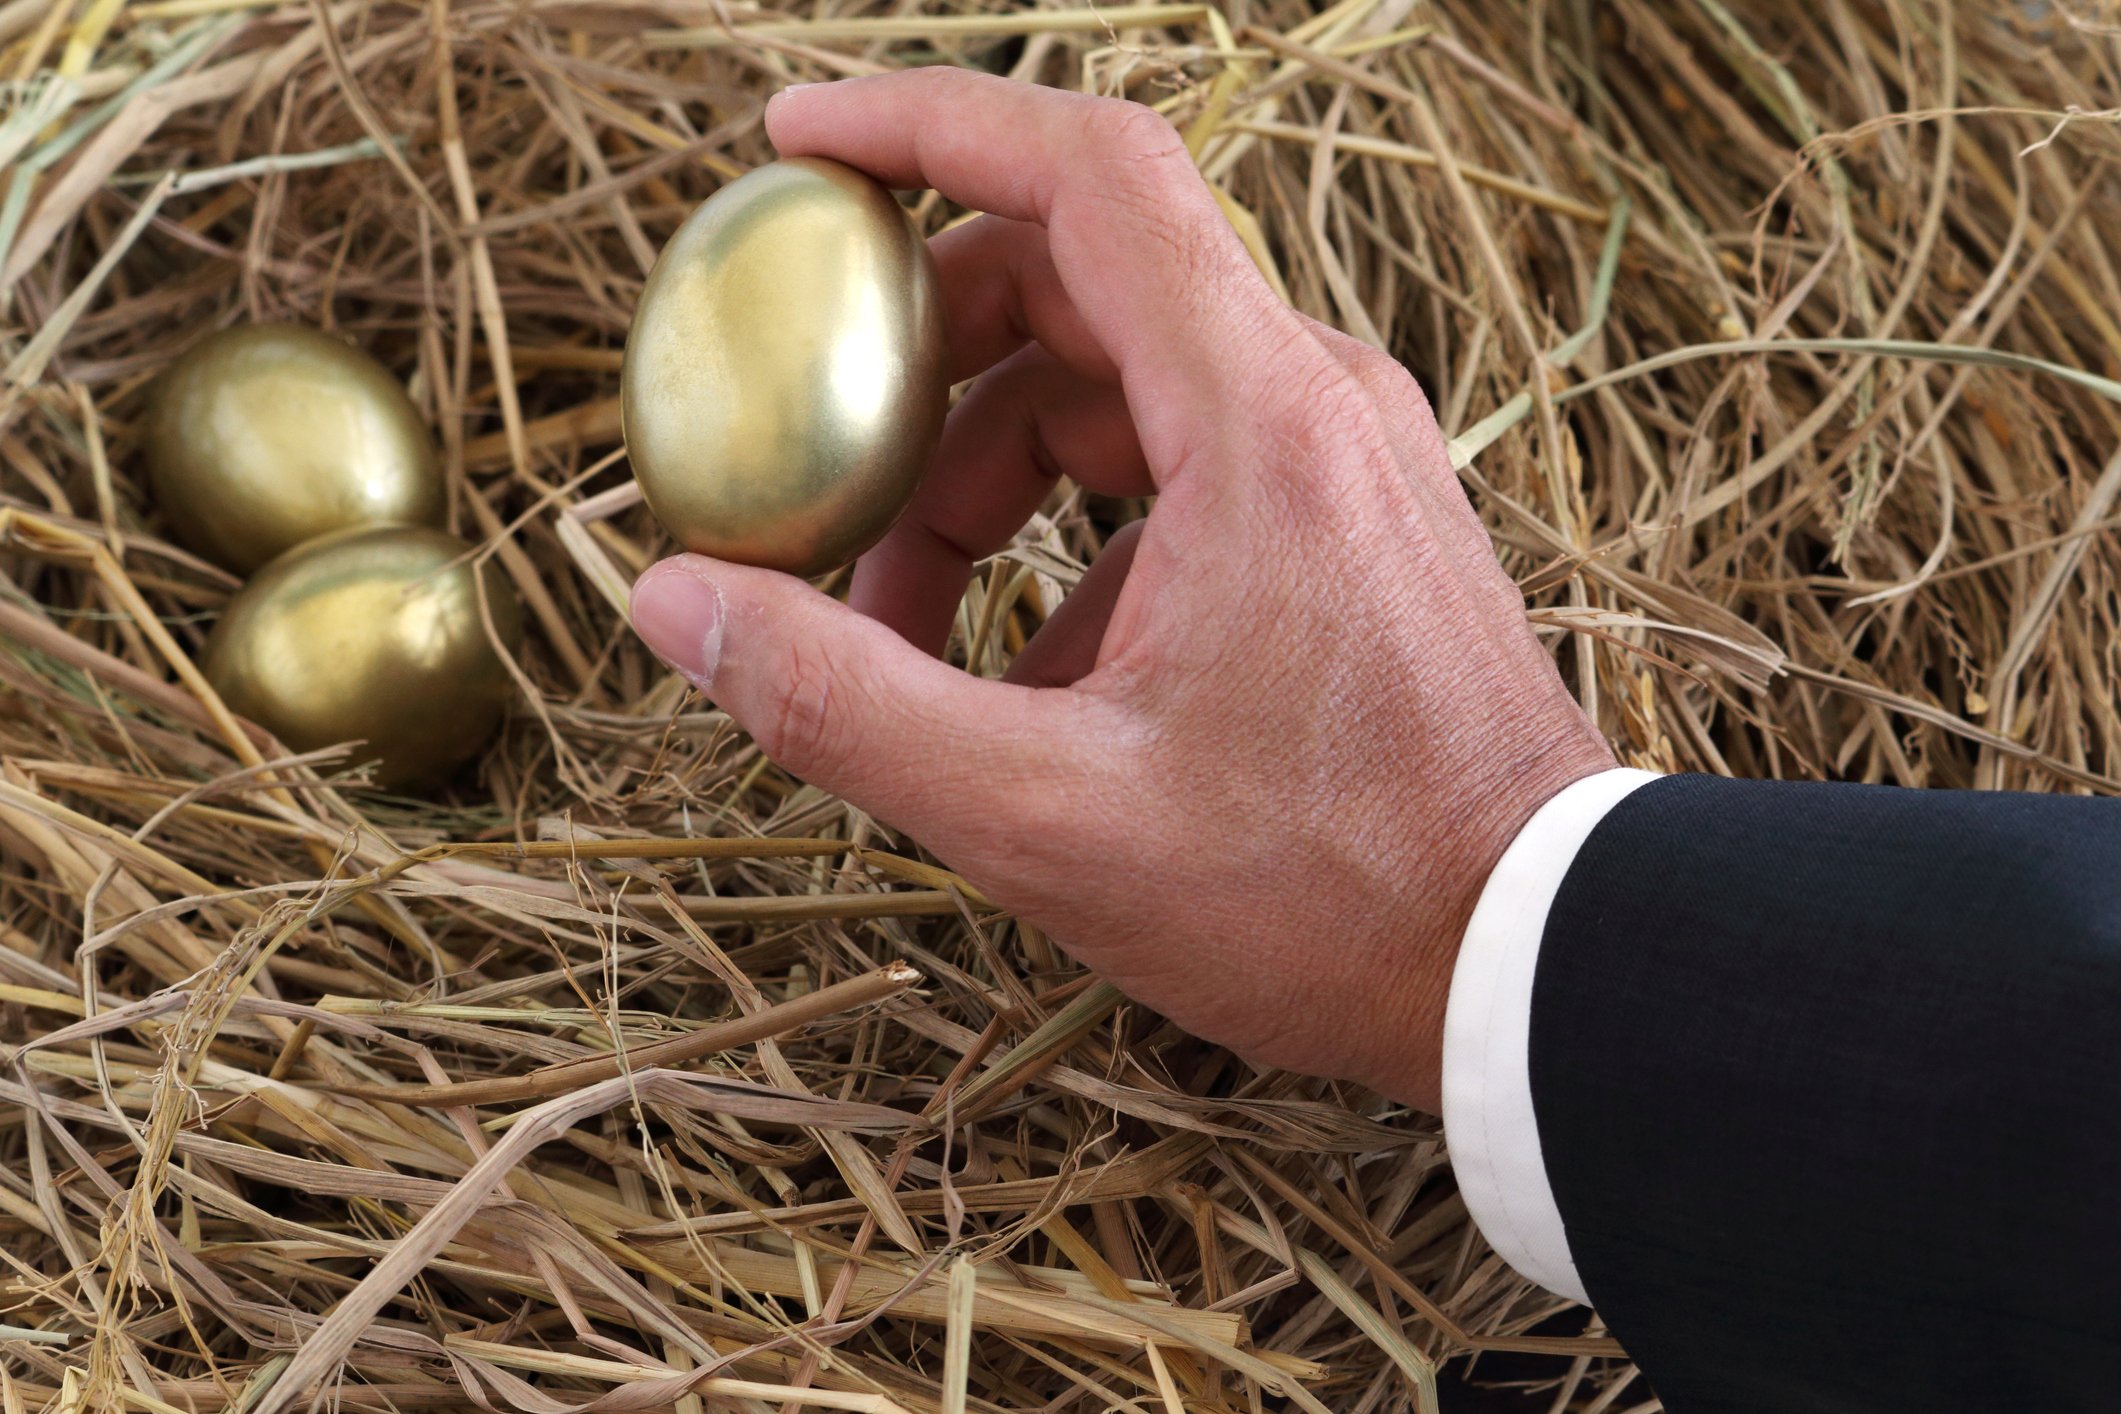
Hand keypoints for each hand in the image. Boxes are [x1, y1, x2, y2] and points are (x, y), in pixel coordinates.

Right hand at [629, 70, 1613, 1112]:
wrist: (1539, 961)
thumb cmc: (1327, 896)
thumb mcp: (1050, 815)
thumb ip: (846, 703)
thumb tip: (678, 603)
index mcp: (1257, 419)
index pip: (1084, 170)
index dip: (924, 126)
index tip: (796, 141)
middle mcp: (1317, 400)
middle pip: (1076, 287)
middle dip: (920, 380)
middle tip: (822, 505)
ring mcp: (1348, 459)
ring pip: (1122, 391)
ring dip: (988, 481)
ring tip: (905, 638)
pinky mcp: (1355, 524)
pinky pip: (1182, 471)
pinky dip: (1075, 539)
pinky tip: (1033, 683)